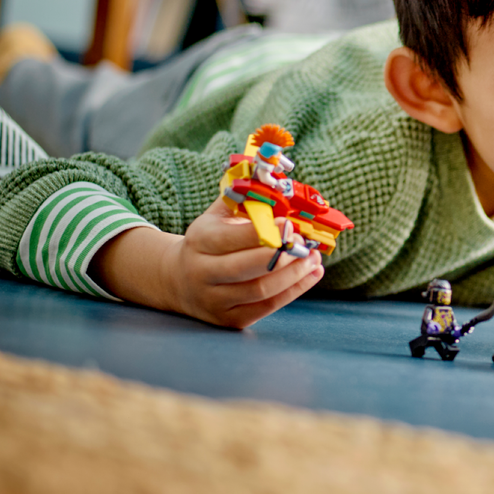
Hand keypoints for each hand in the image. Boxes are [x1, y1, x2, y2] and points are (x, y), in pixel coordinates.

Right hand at [92, 198, 323, 328]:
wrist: (178, 280)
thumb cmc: (209, 240)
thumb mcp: (217, 214)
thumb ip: (244, 195)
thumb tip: (275, 173)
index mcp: (199, 241)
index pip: (234, 238)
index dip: (266, 232)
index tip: (292, 223)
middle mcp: (202, 273)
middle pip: (248, 268)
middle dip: (284, 255)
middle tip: (308, 243)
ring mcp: (214, 300)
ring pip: (261, 291)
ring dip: (294, 274)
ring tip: (314, 258)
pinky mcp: (229, 320)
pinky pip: (267, 308)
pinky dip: (294, 291)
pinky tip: (311, 274)